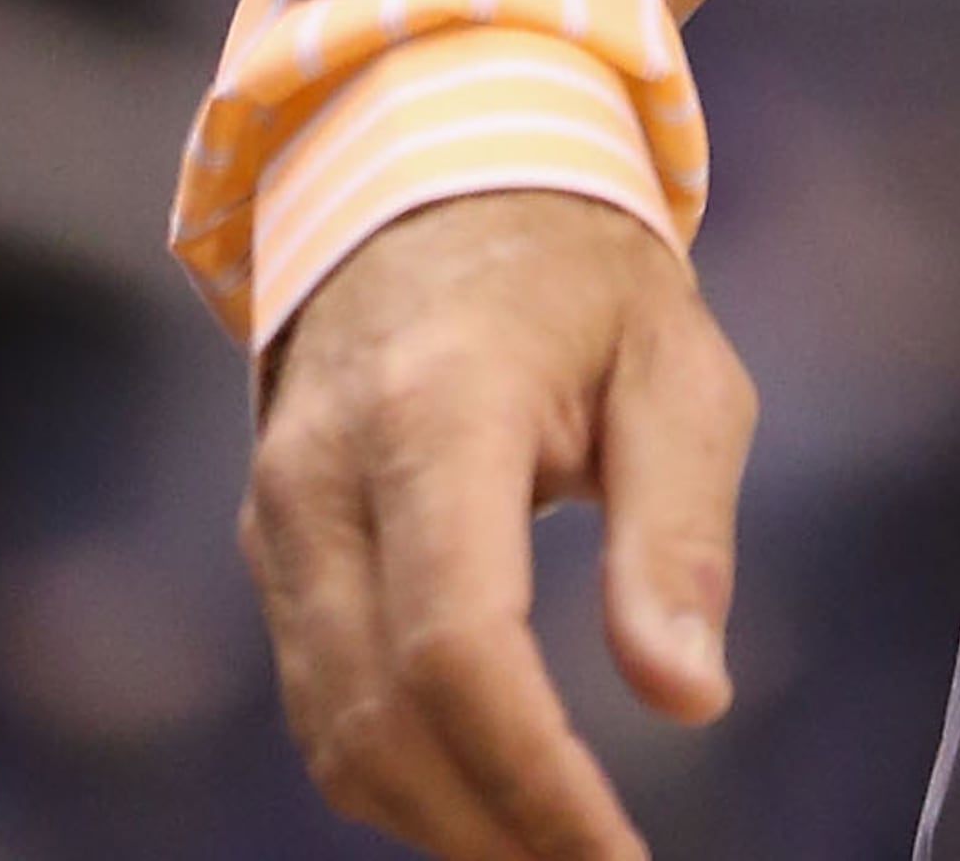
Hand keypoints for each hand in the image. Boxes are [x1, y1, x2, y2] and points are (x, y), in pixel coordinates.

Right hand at [243, 188, 757, 860]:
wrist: (438, 167)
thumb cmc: (581, 269)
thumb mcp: (673, 361)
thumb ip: (677, 529)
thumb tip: (688, 699)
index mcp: (436, 408)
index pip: (456, 644)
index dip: (533, 778)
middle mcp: (325, 472)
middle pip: (378, 716)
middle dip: (488, 830)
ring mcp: (277, 510)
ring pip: (331, 728)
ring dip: (439, 819)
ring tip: (555, 855)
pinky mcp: (271, 541)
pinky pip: (318, 693)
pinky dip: (397, 768)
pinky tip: (487, 796)